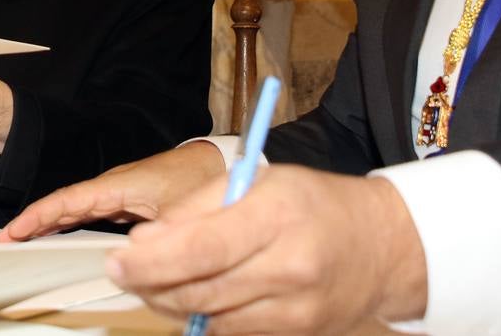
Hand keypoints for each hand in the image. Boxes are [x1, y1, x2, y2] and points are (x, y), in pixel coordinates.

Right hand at [0, 141, 224, 241]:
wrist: (215, 160)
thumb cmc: (198, 177)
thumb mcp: (179, 207)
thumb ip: (157, 231)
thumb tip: (136, 255)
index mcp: (117, 185)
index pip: (68, 201)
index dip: (39, 216)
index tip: (14, 231)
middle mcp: (112, 189)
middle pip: (63, 206)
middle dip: (33, 222)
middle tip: (4, 243)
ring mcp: (116, 195)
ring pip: (74, 211)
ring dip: (48, 225)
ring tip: (21, 242)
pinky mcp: (125, 204)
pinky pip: (88, 215)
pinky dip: (68, 225)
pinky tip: (57, 239)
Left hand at [105, 165, 426, 334]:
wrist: (381, 245)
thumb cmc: (315, 204)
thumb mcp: (259, 180)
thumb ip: (199, 207)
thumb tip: (147, 240)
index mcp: (277, 214)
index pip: (202, 247)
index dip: (152, 261)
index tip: (119, 259)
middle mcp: (290, 265)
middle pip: (201, 289)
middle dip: (150, 283)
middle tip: (121, 271)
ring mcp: (296, 308)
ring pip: (211, 316)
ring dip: (169, 302)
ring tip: (150, 281)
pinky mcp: (297, 333)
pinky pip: (233, 331)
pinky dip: (204, 316)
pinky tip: (191, 296)